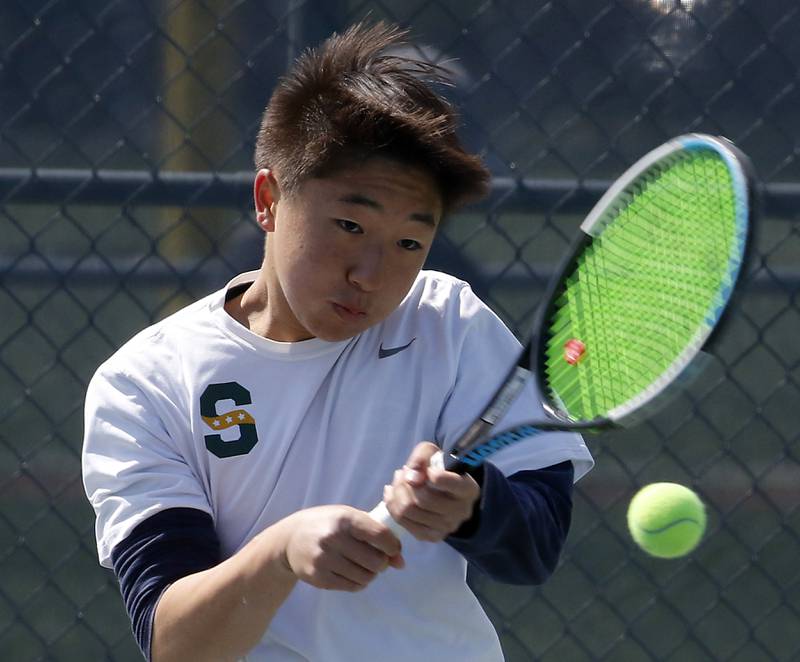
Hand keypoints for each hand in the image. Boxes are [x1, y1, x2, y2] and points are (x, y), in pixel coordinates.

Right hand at [279, 505, 403, 591]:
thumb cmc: (328, 524)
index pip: (380, 535)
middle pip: (376, 561)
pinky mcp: (318, 577)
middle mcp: (333, 538)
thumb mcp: (350, 519)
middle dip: (382, 563)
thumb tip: (401, 563)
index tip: (393, 549)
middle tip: (378, 559)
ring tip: (364, 565)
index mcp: (344, 519)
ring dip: (371, 574)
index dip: (393, 546)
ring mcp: (324, 559)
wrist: (291, 538)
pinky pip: (352, 586)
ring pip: (365, 577)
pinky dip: (359, 582)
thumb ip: (377, 535)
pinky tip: (352, 572)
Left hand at [383, 442, 480, 541]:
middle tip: (402, 472)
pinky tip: (393, 494)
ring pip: (409, 511)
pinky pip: (403, 522)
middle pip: (423, 499)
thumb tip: (411, 478)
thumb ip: (422, 457)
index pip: (450, 483)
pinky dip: (392, 505)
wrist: (442, 490)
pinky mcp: (431, 536)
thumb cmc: (438, 467)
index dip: (432, 475)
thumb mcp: (432, 453)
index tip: (427, 470)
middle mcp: (462, 511)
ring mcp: (447, 527)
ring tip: (398, 481)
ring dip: (396, 492)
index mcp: (468, 489)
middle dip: (405, 482)